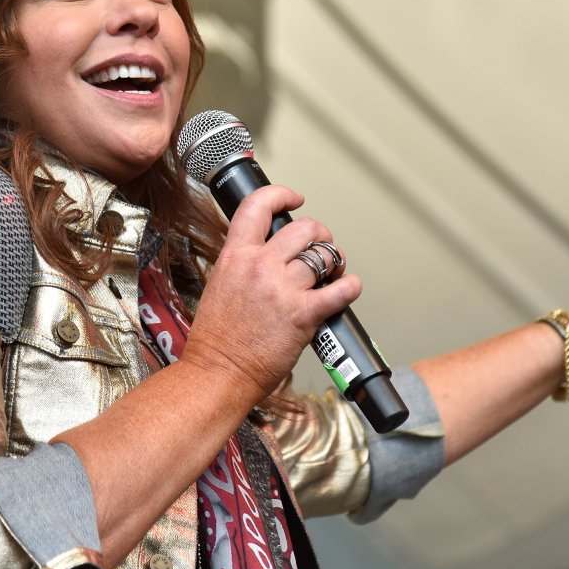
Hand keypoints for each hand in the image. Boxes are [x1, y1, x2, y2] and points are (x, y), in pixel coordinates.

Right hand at [180, 185, 361, 401]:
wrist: (217, 374)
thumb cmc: (217, 340)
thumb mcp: (220, 286)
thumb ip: (243, 266)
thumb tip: (269, 257)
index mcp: (235, 256)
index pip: (258, 206)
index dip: (281, 195)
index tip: (294, 199)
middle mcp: (260, 267)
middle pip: (303, 228)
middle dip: (320, 234)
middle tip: (321, 245)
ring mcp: (283, 289)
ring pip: (324, 256)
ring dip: (335, 261)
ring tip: (333, 271)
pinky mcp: (303, 314)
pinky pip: (341, 290)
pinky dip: (351, 287)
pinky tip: (348, 288)